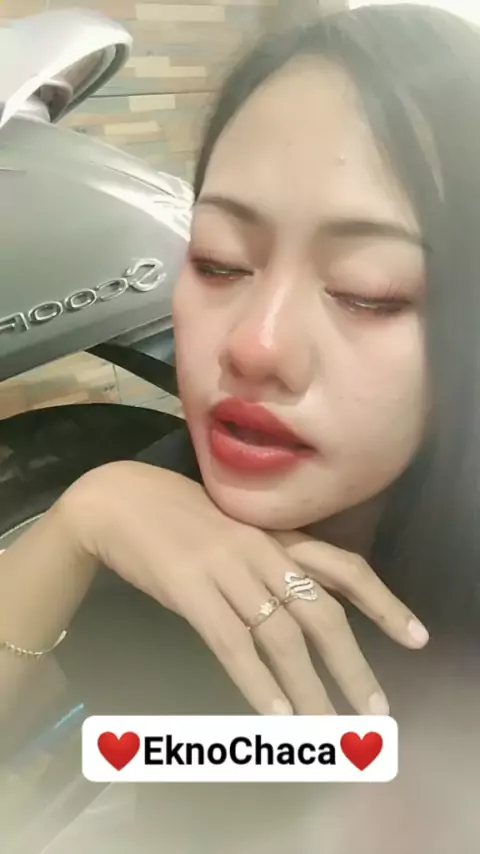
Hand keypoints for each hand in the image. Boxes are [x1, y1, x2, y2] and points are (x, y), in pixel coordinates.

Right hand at [64, 462, 428, 715]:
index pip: (346, 568)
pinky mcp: (190, 591)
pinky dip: (258, 683)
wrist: (119, 501)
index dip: (384, 604)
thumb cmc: (180, 517)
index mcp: (278, 536)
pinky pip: (232, 644)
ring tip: (328, 732)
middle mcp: (263, 551)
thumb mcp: (238, 531)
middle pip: (322, 614)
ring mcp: (227, 570)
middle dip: (353, 666)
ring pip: (282, 637)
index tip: (417, 638)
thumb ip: (273, 563)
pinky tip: (276, 715)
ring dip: (309, 690)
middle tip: (375, 713)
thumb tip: (308, 605)